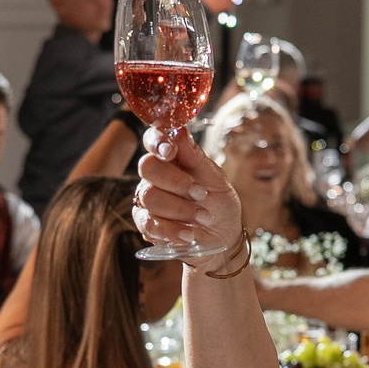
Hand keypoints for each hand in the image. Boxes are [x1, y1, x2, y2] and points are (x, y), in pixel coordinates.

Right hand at [134, 126, 242, 268]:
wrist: (223, 237)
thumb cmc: (220, 203)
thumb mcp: (217, 179)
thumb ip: (196, 157)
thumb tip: (180, 131)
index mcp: (172, 157)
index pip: (153, 139)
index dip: (157, 141)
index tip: (171, 151)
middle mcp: (155, 176)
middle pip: (147, 167)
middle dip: (176, 182)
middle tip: (201, 194)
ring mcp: (147, 199)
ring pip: (149, 197)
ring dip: (180, 209)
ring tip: (202, 217)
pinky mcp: (145, 224)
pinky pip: (149, 223)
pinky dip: (172, 230)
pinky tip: (189, 234)